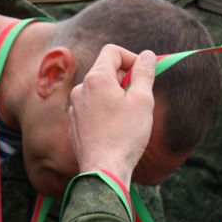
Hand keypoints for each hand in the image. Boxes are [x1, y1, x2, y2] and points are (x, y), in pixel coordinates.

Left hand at [68, 46, 155, 187]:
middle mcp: (80, 89)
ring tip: (129, 118)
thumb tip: (147, 55)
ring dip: (115, 97)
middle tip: (141, 99)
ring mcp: (75, 108)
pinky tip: (116, 131)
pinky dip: (105, 113)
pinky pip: (92, 110)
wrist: (104, 170)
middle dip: (125, 79)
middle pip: (105, 71)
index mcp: (96, 78)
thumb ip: (144, 73)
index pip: (113, 51)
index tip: (144, 74)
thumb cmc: (126, 135)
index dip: (132, 58)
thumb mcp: (143, 100)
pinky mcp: (74, 125)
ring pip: (98, 92)